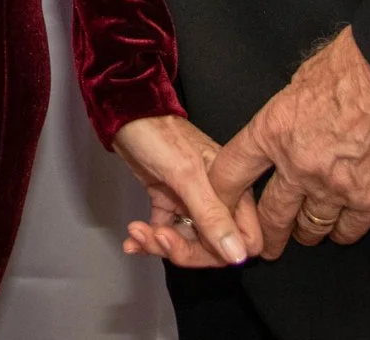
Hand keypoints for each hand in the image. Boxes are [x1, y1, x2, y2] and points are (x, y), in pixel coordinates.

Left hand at [115, 115, 258, 266]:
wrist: (124, 115)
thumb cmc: (158, 133)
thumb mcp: (186, 175)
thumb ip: (212, 215)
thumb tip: (237, 254)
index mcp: (234, 188)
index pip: (245, 238)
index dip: (223, 251)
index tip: (199, 245)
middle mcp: (217, 198)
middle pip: (214, 247)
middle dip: (184, 249)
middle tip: (158, 237)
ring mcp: (192, 202)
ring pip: (187, 241)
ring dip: (160, 244)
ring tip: (139, 233)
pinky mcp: (169, 202)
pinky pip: (165, 231)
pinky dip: (149, 239)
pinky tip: (134, 239)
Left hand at [207, 28, 369, 255]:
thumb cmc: (357, 65)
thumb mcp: (303, 78)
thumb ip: (289, 109)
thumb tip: (288, 117)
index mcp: (274, 130)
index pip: (230, 172)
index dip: (221, 193)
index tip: (220, 204)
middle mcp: (299, 165)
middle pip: (270, 214)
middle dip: (266, 233)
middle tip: (264, 244)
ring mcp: (336, 187)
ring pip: (310, 227)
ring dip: (306, 231)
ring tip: (306, 233)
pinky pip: (349, 230)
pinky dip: (343, 230)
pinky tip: (341, 227)